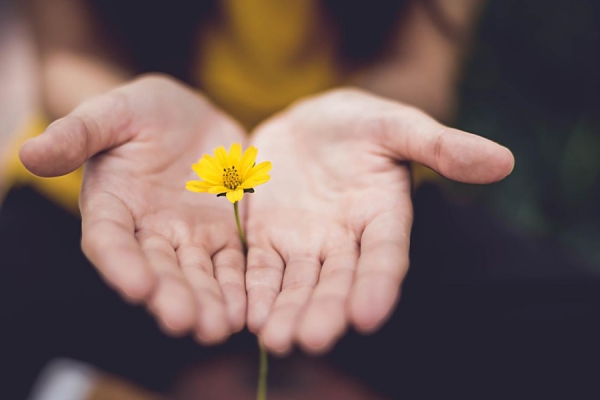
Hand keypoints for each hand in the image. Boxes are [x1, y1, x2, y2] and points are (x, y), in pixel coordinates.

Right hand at [20, 75, 247, 343]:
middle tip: (185, 322)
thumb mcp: (112, 112)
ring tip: (219, 328)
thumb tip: (29, 152)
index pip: (110, 241)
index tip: (137, 287)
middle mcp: (148, 231)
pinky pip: (232, 264)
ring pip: (197, 274)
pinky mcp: (223, 234)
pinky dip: (238, 287)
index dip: (120, 264)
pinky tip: (247, 310)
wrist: (190, 116)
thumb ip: (78, 133)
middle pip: (158, 269)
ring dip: (207, 302)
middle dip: (170, 296)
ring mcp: (188, 236)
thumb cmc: (143, 111)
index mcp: (112, 206)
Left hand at [245, 88, 513, 353]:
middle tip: (312, 340)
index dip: (379, 284)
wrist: (307, 123)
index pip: (385, 256)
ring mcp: (305, 243)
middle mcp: (346, 240)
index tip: (369, 315)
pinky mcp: (268, 238)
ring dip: (287, 311)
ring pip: (297, 283)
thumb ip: (441, 145)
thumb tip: (503, 161)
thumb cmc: (359, 123)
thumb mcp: (396, 125)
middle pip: (337, 281)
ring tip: (276, 340)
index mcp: (383, 216)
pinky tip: (247, 316)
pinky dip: (255, 291)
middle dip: (326, 310)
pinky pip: (260, 268)